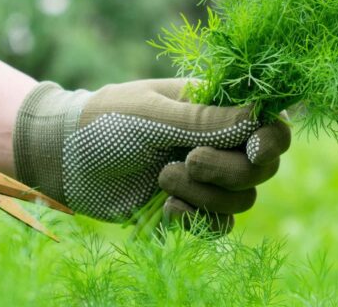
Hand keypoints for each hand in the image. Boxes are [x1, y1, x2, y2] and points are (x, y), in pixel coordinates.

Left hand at [14, 78, 290, 233]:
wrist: (64, 159)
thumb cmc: (106, 121)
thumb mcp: (153, 115)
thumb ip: (206, 120)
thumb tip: (261, 115)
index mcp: (215, 110)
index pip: (269, 125)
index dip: (273, 141)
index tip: (254, 151)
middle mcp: (217, 144)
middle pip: (260, 170)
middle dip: (228, 171)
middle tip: (188, 160)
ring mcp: (204, 180)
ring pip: (240, 202)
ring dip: (204, 195)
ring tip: (162, 178)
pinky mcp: (187, 209)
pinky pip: (215, 227)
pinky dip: (194, 222)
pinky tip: (164, 211)